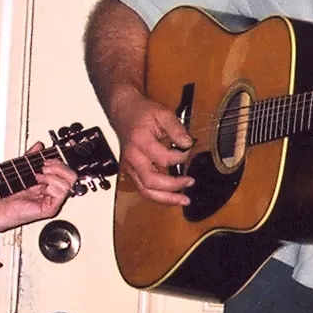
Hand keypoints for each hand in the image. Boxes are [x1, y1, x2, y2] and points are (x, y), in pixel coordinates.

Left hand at [0, 142, 79, 232]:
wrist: (2, 206)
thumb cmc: (10, 193)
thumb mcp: (23, 168)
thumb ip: (32, 156)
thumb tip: (39, 145)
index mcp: (51, 184)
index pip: (67, 171)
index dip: (60, 162)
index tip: (47, 158)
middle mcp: (55, 192)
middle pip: (72, 176)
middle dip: (59, 167)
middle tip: (45, 166)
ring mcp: (54, 201)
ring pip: (68, 184)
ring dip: (52, 176)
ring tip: (39, 176)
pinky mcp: (51, 208)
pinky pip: (61, 194)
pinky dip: (51, 185)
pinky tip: (40, 185)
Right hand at [111, 85, 194, 206]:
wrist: (123, 112)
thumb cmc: (141, 112)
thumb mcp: (162, 113)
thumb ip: (176, 128)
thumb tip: (188, 143)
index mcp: (139, 141)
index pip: (162, 158)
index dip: (180, 158)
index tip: (189, 150)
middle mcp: (132, 157)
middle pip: (150, 181)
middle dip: (172, 187)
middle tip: (190, 182)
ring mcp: (130, 166)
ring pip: (145, 190)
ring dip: (165, 198)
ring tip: (183, 200)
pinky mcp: (131, 171)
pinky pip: (144, 189)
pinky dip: (158, 195)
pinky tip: (172, 196)